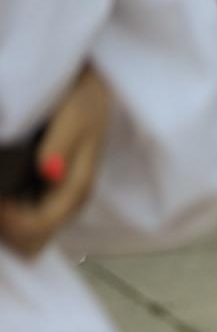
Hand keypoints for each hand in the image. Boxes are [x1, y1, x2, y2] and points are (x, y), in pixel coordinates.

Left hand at [0, 65, 109, 257]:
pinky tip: (1, 195)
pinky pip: (25, 221)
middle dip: (6, 229)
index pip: (38, 229)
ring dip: (6, 225)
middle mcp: (66, 202)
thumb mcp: (75, 116)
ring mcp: (56, 200)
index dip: (8, 222)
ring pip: (28, 237)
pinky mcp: (46, 193)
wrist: (92, 89)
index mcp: (75, 190)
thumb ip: (61, 146)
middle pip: (32, 242)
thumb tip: (48, 172)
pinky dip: (8, 215)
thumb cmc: (84, 99)